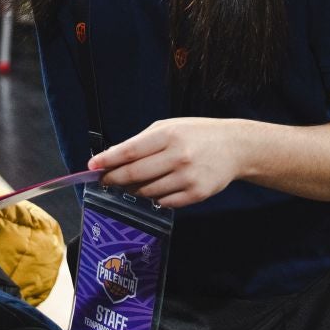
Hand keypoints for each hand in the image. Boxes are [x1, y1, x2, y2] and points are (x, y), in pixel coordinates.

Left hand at [89, 118, 248, 208]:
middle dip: (114, 179)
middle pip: (134, 174)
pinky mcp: (196, 195)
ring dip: (133, 190)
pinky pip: (164, 202)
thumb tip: (113, 155)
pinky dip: (154, 198)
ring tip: (129, 184)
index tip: (93, 166)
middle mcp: (178, 157)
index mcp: (169, 135)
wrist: (235, 147)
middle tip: (103, 180)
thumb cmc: (198, 134)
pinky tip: (154, 190)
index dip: (109, 160)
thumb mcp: (170, 127)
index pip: (130, 151)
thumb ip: (142, 141)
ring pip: (147, 191)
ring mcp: (187, 178)